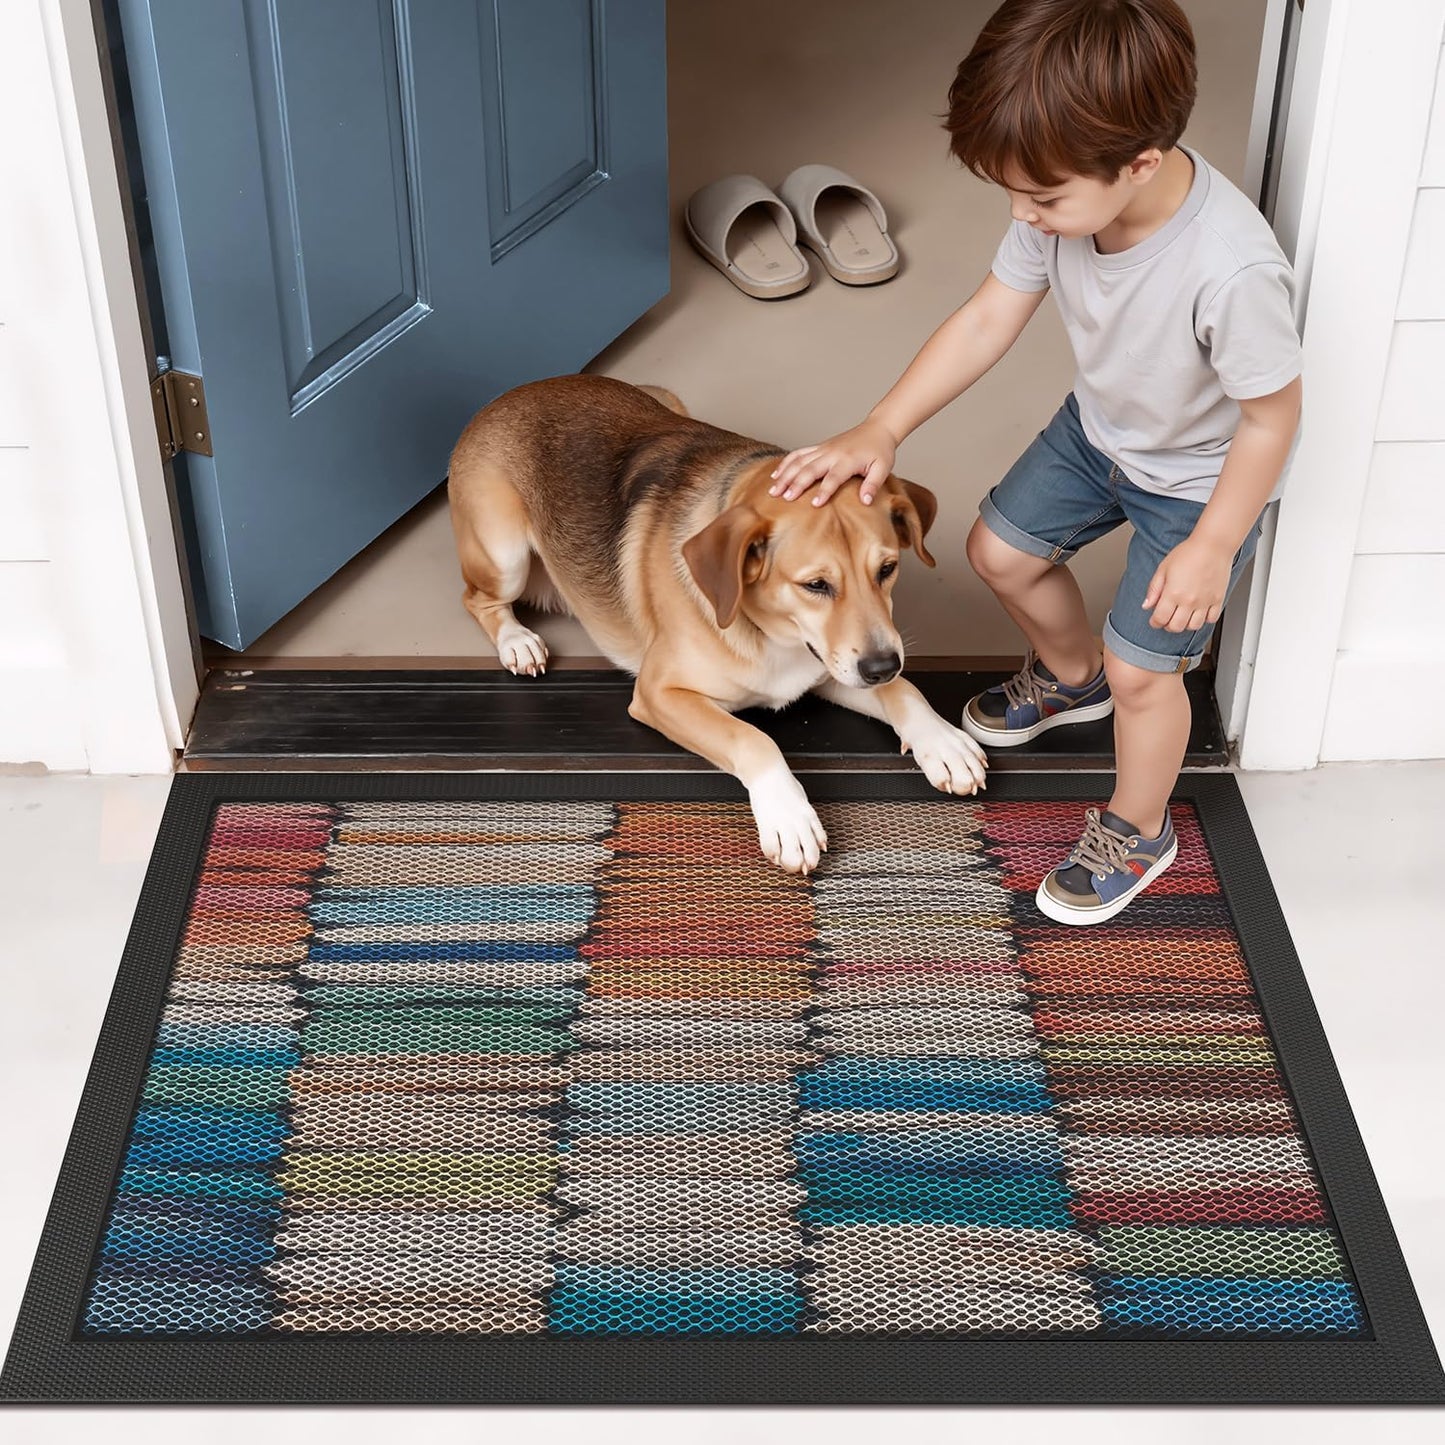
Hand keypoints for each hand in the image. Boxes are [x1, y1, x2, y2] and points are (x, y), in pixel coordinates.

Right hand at [768, 419, 897, 505]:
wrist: (877, 429)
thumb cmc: (880, 451)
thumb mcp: (883, 468)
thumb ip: (873, 484)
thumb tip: (866, 501)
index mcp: (848, 460)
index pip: (833, 477)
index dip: (824, 491)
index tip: (814, 504)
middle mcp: (832, 453)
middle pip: (810, 469)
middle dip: (796, 484)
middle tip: (784, 498)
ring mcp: (823, 449)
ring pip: (799, 461)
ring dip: (785, 475)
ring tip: (773, 490)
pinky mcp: (819, 447)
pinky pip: (798, 453)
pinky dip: (785, 463)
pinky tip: (776, 474)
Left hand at [1143, 536, 1233, 631]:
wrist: (1213, 545)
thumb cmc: (1188, 553)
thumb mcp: (1163, 568)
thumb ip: (1154, 589)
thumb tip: (1146, 605)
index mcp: (1173, 593)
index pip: (1160, 619)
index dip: (1154, 622)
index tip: (1154, 620)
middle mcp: (1189, 601)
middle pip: (1176, 627)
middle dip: (1168, 625)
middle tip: (1167, 618)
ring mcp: (1205, 602)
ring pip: (1194, 626)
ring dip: (1185, 624)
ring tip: (1182, 615)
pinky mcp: (1218, 599)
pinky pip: (1211, 619)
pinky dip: (1204, 619)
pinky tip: (1199, 611)